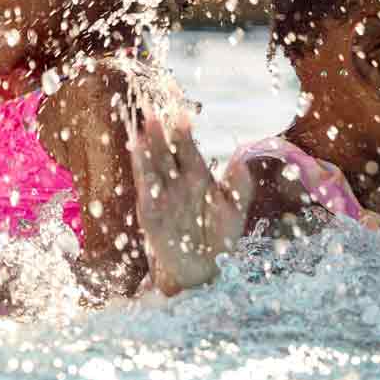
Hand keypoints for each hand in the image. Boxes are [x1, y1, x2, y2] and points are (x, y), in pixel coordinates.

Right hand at [128, 112, 245, 296]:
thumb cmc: (220, 237)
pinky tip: (138, 157)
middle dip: (161, 132)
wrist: (203, 269)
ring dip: (148, 148)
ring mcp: (162, 195)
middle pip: (166, 151)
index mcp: (197, 175)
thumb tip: (241, 159)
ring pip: (153, 166)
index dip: (183, 130)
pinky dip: (142, 173)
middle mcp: (177, 181)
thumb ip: (239, 186)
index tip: (182, 111)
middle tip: (155, 110)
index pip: (187, 147)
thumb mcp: (234, 210)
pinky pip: (146, 190)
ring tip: (145, 127)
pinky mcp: (151, 212)